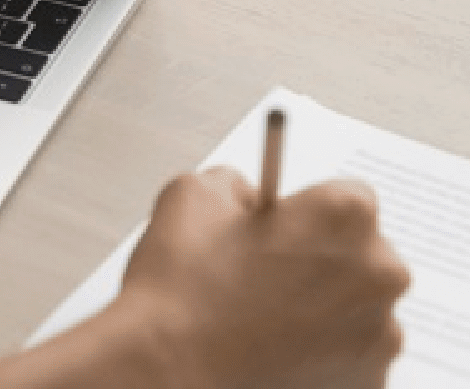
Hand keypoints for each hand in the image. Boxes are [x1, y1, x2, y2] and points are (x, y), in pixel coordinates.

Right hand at [116, 168, 409, 388]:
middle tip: (265, 269)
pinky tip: (275, 344)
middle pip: (362, 251)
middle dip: (321, 255)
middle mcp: (377, 274)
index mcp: (344, 218)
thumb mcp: (193, 194)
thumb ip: (236, 182)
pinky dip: (322, 346)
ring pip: (357, 303)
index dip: (306, 209)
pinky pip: (352, 350)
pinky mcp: (369, 382)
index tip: (281, 226)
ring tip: (263, 312)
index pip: (349, 195)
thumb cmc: (184, 291)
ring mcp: (380, 335)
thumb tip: (249, 200)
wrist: (172, 371)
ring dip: (324, 302)